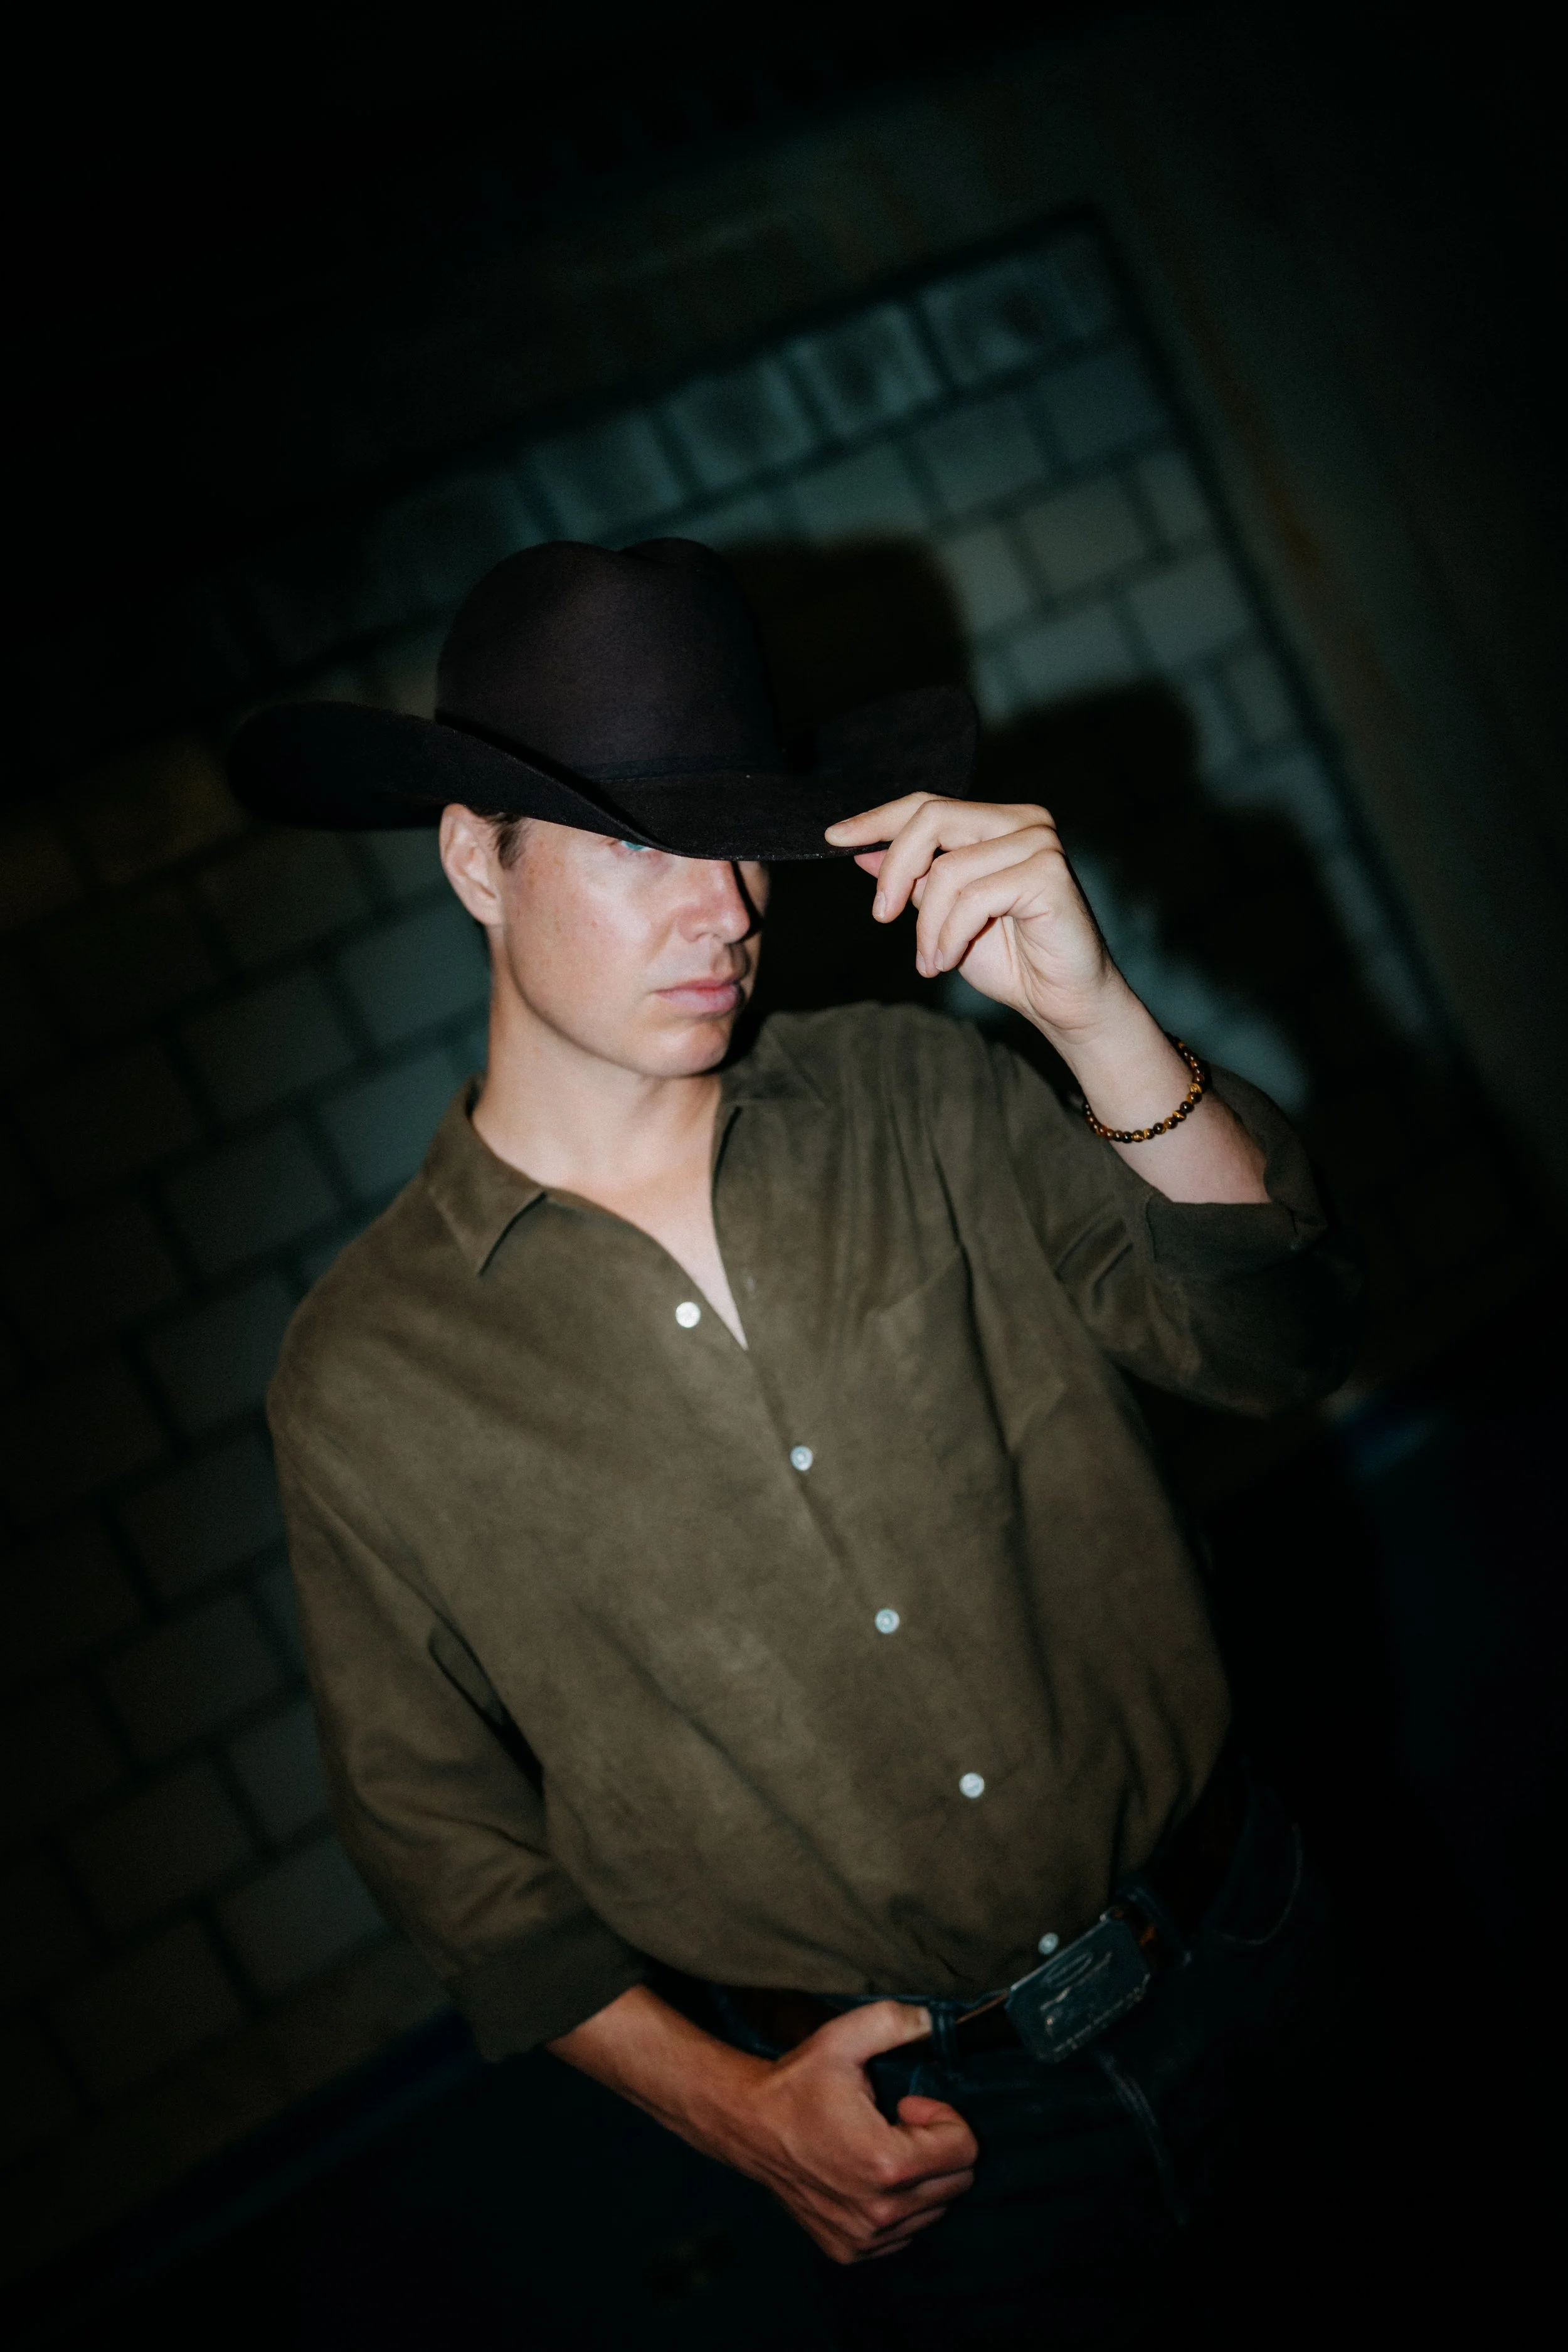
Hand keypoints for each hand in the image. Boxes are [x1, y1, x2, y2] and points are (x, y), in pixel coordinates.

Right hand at [718, 1999, 977, 2262]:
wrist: (749, 2126)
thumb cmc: (797, 2084)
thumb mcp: (843, 2038)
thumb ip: (895, 2021)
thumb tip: (933, 2019)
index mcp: (887, 2163)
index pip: (965, 2150)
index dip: (943, 2117)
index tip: (908, 2104)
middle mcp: (881, 2211)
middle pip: (957, 2183)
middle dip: (937, 2147)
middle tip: (897, 2123)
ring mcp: (865, 2237)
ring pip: (934, 2210)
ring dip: (920, 2177)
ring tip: (880, 2147)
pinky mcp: (850, 2250)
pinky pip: (905, 2232)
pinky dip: (899, 2204)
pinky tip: (868, 2175)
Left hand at [824, 794, 1269, 1203]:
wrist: (1063, 1004)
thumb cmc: (1011, 961)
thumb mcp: (944, 915)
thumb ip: (914, 879)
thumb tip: (862, 852)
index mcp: (998, 822)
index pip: (927, 804)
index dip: (877, 819)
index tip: (833, 838)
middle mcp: (1023, 821)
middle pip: (931, 818)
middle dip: (894, 870)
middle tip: (880, 917)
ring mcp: (1040, 842)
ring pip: (947, 869)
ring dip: (927, 926)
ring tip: (932, 961)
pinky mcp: (1048, 873)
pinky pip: (972, 897)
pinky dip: (949, 935)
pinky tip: (951, 960)